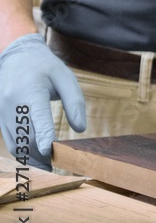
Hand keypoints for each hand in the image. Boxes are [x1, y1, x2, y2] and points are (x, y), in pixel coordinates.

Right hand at [0, 33, 85, 169]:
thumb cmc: (44, 67)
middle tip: (61, 164)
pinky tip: (37, 158)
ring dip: (32, 157)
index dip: (44, 138)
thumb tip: (80, 128)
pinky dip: (23, 152)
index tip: (52, 152)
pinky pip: (11, 141)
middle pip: (25, 136)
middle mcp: (12, 103)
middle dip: (41, 154)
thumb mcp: (65, 77)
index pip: (37, 119)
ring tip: (50, 166)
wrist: (16, 55)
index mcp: (30, 91)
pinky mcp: (0, 118)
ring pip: (15, 143)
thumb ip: (75, 102)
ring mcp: (2, 112)